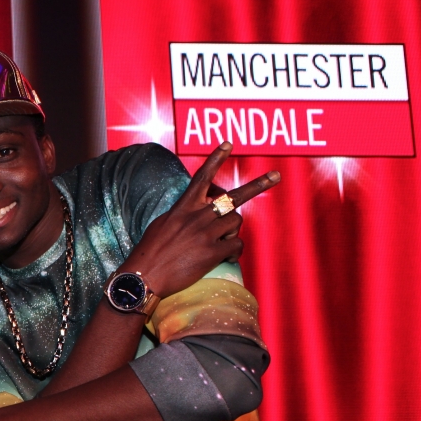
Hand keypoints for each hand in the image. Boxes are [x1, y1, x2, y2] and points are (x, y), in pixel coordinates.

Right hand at [123, 142, 277, 298]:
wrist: (144, 277)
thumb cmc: (149, 252)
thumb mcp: (163, 224)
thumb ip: (183, 214)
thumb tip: (197, 210)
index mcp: (183, 207)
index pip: (202, 177)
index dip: (216, 159)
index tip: (228, 144)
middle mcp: (197, 217)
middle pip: (234, 197)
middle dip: (258, 185)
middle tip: (276, 176)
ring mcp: (206, 234)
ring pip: (236, 222)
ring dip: (233, 231)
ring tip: (222, 243)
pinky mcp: (212, 253)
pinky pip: (235, 245)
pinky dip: (233, 252)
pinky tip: (225, 257)